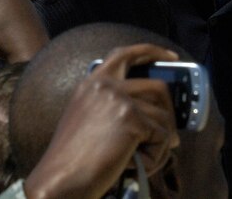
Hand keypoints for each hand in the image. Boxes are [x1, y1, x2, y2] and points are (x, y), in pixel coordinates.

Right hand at [24, 44, 180, 198]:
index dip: (152, 52)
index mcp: (91, 83)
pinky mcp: (131, 119)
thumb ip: (118, 111)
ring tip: (138, 162)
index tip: (170, 57)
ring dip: (159, 145)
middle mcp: (104, 84)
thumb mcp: (89, 122)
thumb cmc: (73, 160)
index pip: (125, 54)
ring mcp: (119, 99)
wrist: (61, 179)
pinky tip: (135, 167)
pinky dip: (155, 158)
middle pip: (158, 86)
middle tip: (170, 136)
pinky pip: (163, 138)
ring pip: (163, 118)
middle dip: (170, 113)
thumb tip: (162, 124)